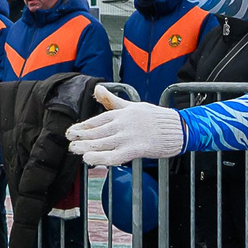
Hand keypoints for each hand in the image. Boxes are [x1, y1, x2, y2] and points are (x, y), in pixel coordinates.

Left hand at [66, 87, 186, 168]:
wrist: (178, 128)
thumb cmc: (155, 118)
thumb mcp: (132, 105)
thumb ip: (112, 100)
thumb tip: (97, 87)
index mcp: (122, 113)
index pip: (97, 120)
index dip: (83, 126)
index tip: (72, 131)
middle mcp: (122, 124)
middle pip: (97, 132)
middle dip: (81, 137)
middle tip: (69, 141)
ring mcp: (128, 136)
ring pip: (102, 143)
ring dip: (86, 147)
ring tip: (75, 150)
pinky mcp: (136, 149)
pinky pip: (114, 156)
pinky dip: (100, 158)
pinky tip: (90, 160)